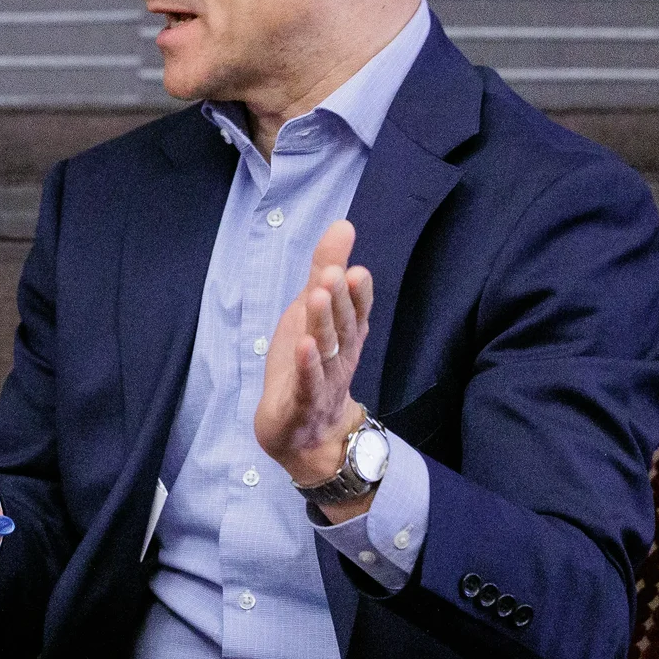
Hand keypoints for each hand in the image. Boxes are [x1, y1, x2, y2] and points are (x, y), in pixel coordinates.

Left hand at [254, 218, 377, 514]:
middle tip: (335, 272)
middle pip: (342, 327)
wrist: (307, 434)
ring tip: (317, 296)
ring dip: (322, 324)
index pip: (355, 310)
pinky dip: (306, 366)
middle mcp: (339, 357)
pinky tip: (302, 346)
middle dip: (339, 300)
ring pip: (326, 352)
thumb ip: (326, 270)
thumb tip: (343, 224)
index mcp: (345, 334)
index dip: (356, 292)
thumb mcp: (312, 312)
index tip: (355, 267)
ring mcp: (322, 383)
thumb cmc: (309, 364)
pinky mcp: (301, 404)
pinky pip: (307, 384)